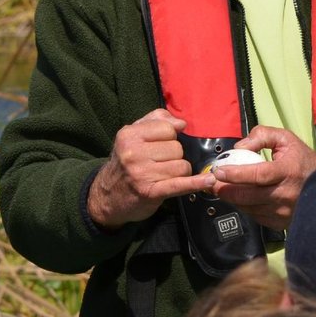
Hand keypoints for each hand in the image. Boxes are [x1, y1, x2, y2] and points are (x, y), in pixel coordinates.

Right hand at [87, 108, 215, 228]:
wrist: (107, 196)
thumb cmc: (125, 163)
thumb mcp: (133, 135)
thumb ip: (156, 120)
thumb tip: (181, 122)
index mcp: (129, 135)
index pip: (168, 128)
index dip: (169, 137)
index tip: (160, 146)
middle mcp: (133, 153)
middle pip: (177, 148)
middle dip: (174, 156)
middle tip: (159, 164)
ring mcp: (142, 173)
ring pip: (182, 166)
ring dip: (179, 172)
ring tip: (164, 176)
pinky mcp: (150, 192)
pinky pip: (180, 184)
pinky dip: (196, 183)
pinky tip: (208, 180)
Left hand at [209, 126, 315, 229]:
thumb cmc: (302, 161)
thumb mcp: (285, 139)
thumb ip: (261, 136)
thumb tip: (239, 148)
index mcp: (288, 172)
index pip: (257, 175)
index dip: (235, 174)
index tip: (218, 171)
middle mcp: (285, 195)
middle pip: (247, 196)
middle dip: (224, 190)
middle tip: (211, 183)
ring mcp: (282, 212)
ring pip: (247, 207)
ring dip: (231, 198)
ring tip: (223, 188)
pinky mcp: (279, 222)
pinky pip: (254, 216)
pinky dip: (244, 206)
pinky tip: (241, 197)